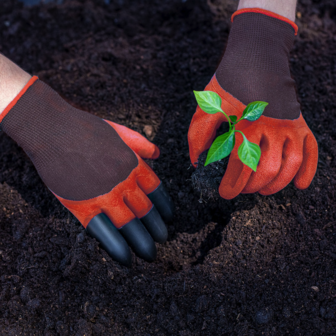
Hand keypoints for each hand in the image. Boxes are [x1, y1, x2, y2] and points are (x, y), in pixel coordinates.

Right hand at [1, 77, 173, 265]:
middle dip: (157, 228)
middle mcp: (124, 182)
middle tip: (163, 240)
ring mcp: (104, 195)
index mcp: (134, 165)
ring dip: (142, 242)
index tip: (169, 218)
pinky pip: (105, 232)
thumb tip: (158, 153)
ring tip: (150, 254)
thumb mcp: (120, 131)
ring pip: (129, 224)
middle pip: (146, 211)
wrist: (53, 130)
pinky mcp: (82, 206)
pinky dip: (117, 247)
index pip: (157, 191)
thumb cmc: (85, 128)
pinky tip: (126, 258)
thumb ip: (141, 144)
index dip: (164, 208)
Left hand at [188, 9, 317, 198]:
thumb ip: (199, 134)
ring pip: (290, 164)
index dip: (232, 185)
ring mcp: (289, 124)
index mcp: (244, 125)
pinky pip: (311, 150)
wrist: (256, 56)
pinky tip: (299, 185)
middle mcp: (270, 127)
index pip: (239, 166)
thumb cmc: (228, 83)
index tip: (225, 194)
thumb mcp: (207, 105)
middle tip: (242, 190)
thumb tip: (196, 161)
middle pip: (266, 169)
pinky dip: (308, 170)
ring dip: (277, 184)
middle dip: (252, 187)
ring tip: (264, 190)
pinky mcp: (300, 122)